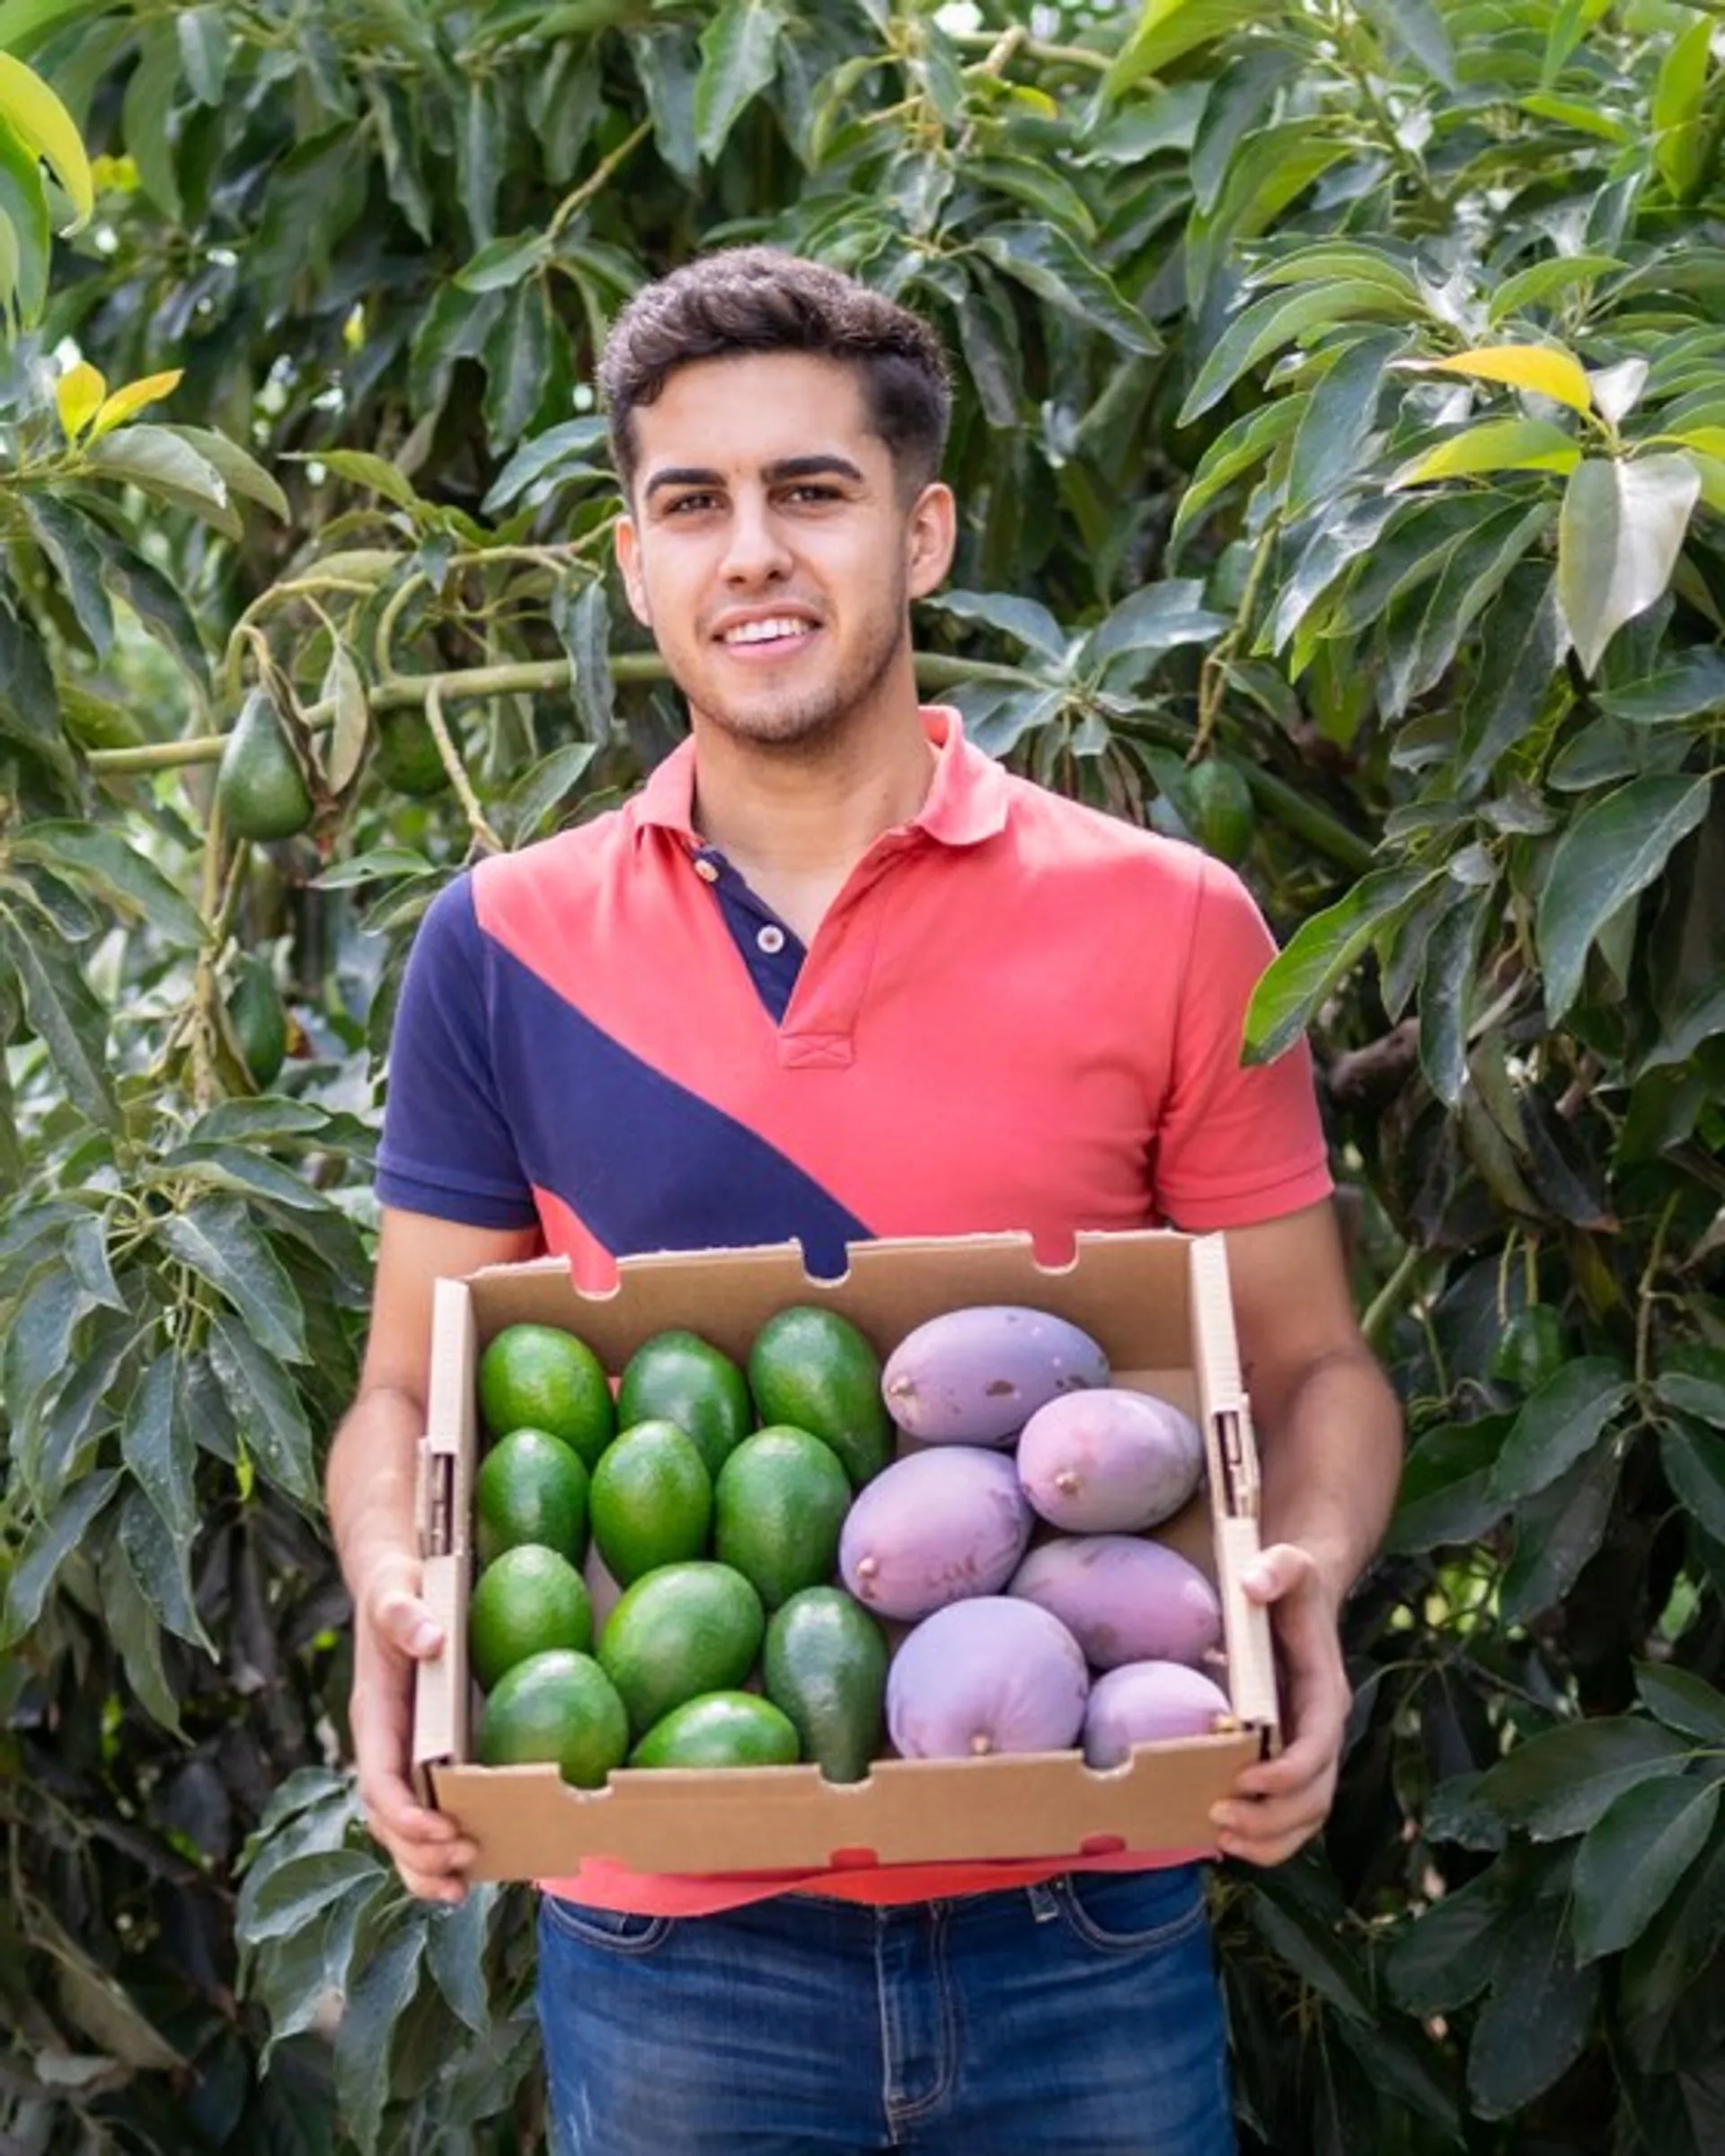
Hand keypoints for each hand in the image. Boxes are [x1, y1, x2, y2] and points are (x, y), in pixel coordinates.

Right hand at [351, 1550, 476, 1900]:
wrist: (396, 1583)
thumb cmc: (399, 1586)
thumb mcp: (397, 1591)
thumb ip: (405, 1614)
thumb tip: (431, 1638)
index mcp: (374, 1714)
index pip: (378, 1779)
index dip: (403, 1812)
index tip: (439, 1828)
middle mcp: (384, 1743)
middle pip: (387, 1820)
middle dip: (417, 1853)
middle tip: (463, 1864)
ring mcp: (402, 1753)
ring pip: (401, 1829)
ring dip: (425, 1866)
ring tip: (460, 1890)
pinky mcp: (424, 1753)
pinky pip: (425, 1811)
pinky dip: (439, 1848)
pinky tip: (473, 1866)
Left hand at [1209, 1542, 1348, 1866]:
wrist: (1301, 1597)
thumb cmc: (1291, 1585)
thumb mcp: (1287, 1564)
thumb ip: (1275, 1568)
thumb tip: (1253, 1585)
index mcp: (1324, 1692)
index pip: (1319, 1747)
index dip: (1288, 1772)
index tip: (1247, 1780)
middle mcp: (1323, 1730)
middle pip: (1314, 1796)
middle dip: (1272, 1818)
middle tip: (1219, 1819)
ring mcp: (1309, 1750)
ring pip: (1305, 1816)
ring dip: (1268, 1838)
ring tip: (1219, 1840)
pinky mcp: (1290, 1760)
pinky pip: (1289, 1814)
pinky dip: (1265, 1837)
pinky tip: (1223, 1841)